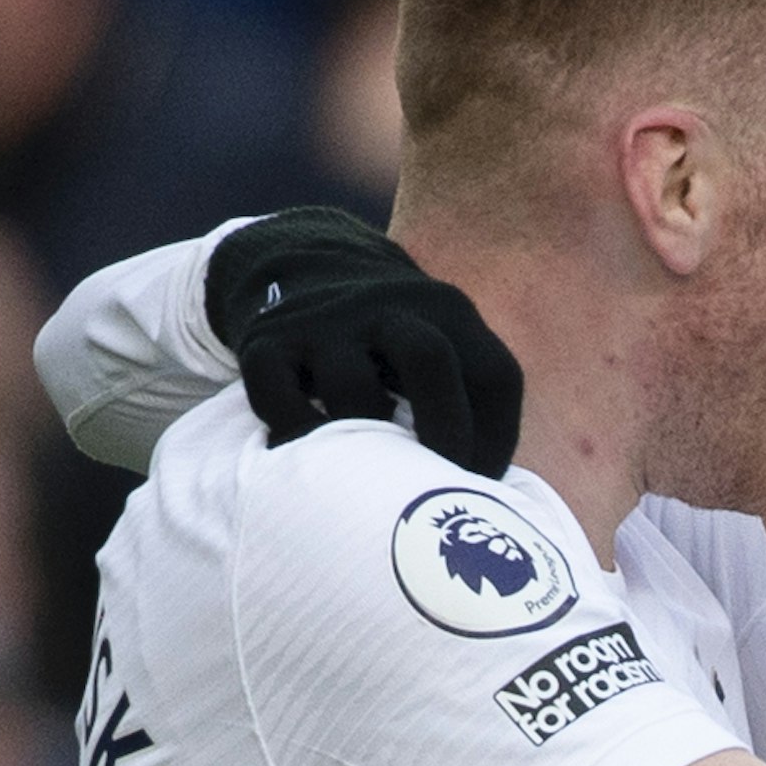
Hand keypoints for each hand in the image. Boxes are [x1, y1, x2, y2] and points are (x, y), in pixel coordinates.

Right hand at [207, 209, 521, 476]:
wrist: (304, 264)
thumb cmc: (393, 340)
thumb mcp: (442, 341)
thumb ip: (467, 398)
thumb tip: (488, 502)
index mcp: (449, 312)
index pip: (494, 375)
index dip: (498, 440)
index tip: (482, 486)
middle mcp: (390, 308)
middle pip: (429, 359)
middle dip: (445, 431)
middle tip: (438, 486)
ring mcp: (326, 322)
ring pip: (350, 386)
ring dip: (365, 443)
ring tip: (370, 480)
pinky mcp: (267, 339)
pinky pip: (275, 394)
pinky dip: (294, 437)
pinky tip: (309, 463)